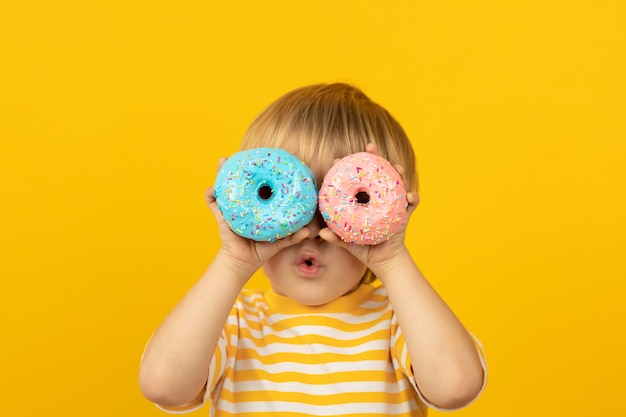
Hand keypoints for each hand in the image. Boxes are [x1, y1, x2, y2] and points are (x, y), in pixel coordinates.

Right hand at [206, 157, 310, 277]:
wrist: (244, 262)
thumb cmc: (262, 249)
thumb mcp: (279, 241)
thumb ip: (293, 236)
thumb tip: (308, 231)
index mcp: (258, 205)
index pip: (260, 185)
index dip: (260, 173)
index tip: (263, 159)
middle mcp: (244, 202)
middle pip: (240, 181)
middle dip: (238, 167)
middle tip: (239, 155)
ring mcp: (231, 207)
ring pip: (225, 186)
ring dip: (221, 173)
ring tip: (222, 161)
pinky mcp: (221, 216)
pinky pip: (213, 204)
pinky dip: (210, 196)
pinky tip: (210, 190)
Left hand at [318, 143, 419, 275]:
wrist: (383, 261)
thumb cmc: (363, 248)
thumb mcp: (347, 242)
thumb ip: (336, 238)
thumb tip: (321, 233)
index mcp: (362, 201)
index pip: (355, 180)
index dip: (348, 168)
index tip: (337, 159)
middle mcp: (377, 198)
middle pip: (377, 173)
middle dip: (375, 158)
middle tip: (370, 146)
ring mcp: (392, 203)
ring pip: (396, 183)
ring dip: (398, 172)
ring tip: (396, 167)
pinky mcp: (404, 213)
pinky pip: (411, 204)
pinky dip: (413, 198)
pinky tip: (411, 196)